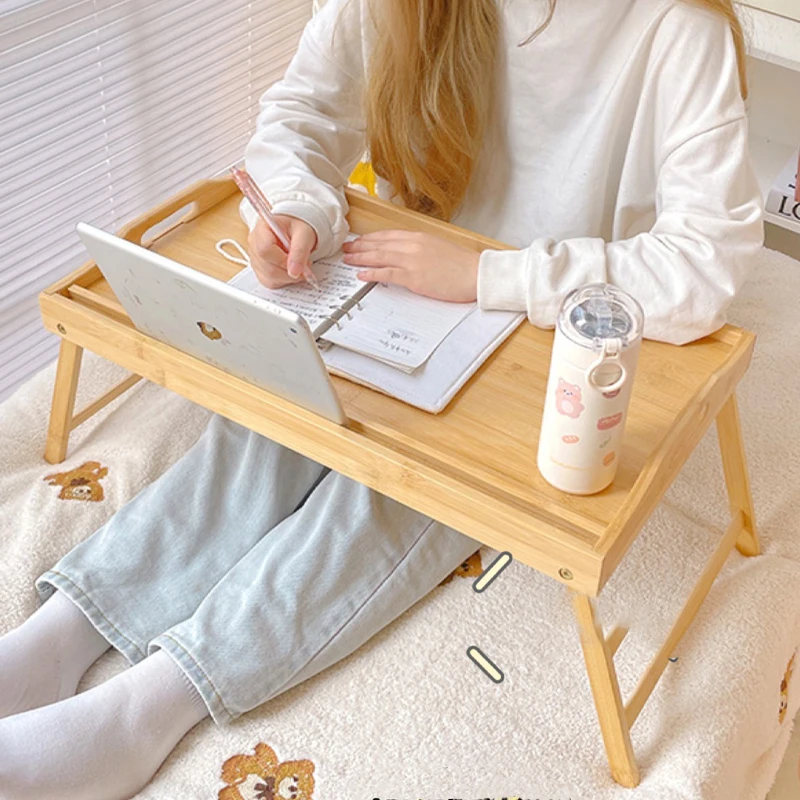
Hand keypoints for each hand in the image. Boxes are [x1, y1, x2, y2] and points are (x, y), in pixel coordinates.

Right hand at [247, 216, 317, 288]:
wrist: (295, 229)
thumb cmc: (297, 227)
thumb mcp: (304, 234)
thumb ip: (299, 251)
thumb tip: (294, 272)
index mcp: (262, 229)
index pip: (265, 250)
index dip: (282, 260)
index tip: (298, 264)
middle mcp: (254, 244)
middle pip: (267, 267)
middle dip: (289, 271)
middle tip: (304, 266)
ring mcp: (255, 258)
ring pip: (269, 277)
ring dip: (288, 277)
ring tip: (298, 266)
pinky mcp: (260, 270)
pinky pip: (270, 282)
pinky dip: (284, 280)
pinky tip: (290, 270)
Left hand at [342, 230, 479, 301]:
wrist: (476, 274)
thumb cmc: (462, 265)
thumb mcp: (439, 248)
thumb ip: (421, 248)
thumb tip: (408, 253)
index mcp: (419, 236)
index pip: (388, 235)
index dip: (370, 238)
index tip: (359, 240)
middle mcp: (413, 245)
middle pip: (379, 243)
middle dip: (360, 246)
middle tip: (346, 248)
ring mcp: (412, 260)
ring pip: (379, 256)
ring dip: (361, 257)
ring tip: (348, 259)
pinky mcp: (414, 277)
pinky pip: (387, 273)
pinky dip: (372, 273)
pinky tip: (361, 274)